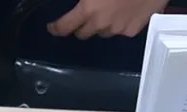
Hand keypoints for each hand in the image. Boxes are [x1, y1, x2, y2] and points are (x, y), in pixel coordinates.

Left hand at [47, 0, 168, 38]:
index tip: (53, 27)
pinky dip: (119, 24)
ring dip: (100, 25)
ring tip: (107, 11)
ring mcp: (118, 30)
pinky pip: (120, 31)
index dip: (56, 28)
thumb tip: (79, 2)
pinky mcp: (133, 31)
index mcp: (88, 9)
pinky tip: (124, 11)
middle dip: (79, 27)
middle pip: (83, 34)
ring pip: (102, 33)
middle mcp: (101, 24)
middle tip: (81, 18)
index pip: (65, 26)